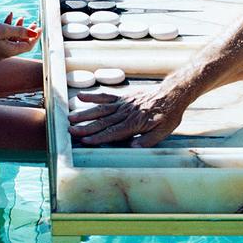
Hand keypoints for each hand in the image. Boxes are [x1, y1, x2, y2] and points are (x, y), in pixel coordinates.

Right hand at [0, 14, 39, 59]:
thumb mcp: (4, 29)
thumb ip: (20, 31)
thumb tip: (34, 33)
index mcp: (9, 52)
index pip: (27, 46)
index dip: (35, 36)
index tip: (40, 27)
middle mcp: (4, 54)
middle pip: (21, 43)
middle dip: (27, 32)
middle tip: (33, 22)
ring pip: (12, 39)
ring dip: (17, 28)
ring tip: (21, 17)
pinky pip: (4, 38)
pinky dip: (7, 29)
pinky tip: (9, 17)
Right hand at [67, 84, 186, 146]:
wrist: (172, 93)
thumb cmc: (168, 114)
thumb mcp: (163, 131)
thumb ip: (147, 140)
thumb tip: (132, 149)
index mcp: (134, 123)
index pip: (112, 132)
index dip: (98, 137)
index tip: (84, 140)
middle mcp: (125, 113)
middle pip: (102, 121)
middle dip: (85, 127)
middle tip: (70, 130)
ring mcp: (123, 104)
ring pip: (100, 109)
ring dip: (85, 114)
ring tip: (70, 117)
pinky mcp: (123, 97)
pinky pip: (106, 97)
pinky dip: (93, 96)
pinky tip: (80, 97)